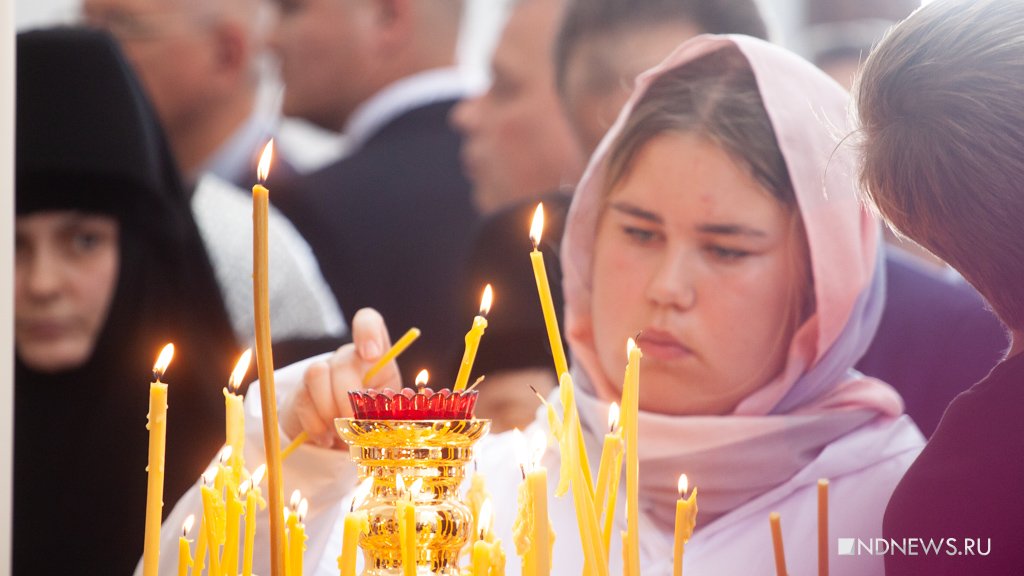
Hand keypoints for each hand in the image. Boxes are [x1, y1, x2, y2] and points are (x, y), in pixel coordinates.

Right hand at [280, 308, 400, 447]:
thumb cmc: (373, 422)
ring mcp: (320, 373)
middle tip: (354, 424)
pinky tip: (326, 438)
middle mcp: (346, 358)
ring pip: (317, 373)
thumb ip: (389, 408)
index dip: (367, 331)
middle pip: (343, 361)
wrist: (342, 440)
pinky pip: (303, 401)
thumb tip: (388, 407)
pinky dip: (317, 426)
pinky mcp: (300, 393)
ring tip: (340, 432)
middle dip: (347, 397)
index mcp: (375, 359)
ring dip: (329, 409)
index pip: (368, 321)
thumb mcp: (388, 414)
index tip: (372, 355)